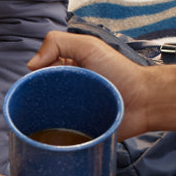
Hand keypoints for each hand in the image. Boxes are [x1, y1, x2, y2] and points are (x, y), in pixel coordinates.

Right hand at [30, 31, 175, 137]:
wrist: (144, 103)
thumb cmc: (121, 72)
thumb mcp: (89, 46)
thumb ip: (58, 42)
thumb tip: (30, 65)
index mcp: (65, 69)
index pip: (37, 72)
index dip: (36, 75)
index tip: (45, 78)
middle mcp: (64, 90)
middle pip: (37, 93)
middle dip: (38, 96)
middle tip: (53, 96)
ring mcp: (68, 111)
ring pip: (43, 114)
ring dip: (44, 115)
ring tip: (55, 113)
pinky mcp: (73, 131)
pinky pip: (54, 133)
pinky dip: (52, 132)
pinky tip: (56, 129)